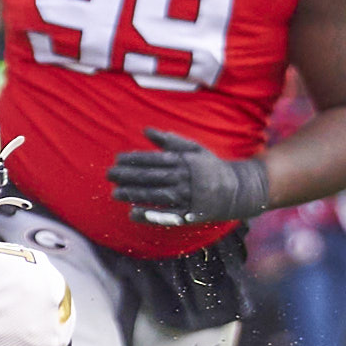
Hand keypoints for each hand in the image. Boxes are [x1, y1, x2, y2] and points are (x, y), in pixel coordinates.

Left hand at [108, 129, 271, 225]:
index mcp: (184, 161)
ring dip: (133, 194)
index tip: (117, 159)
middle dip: (128, 176)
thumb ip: (170, 140)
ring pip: (155, 195)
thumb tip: (146, 130)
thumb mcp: (194, 148)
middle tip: (109, 174)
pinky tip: (132, 213)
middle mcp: (184, 179)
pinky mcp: (188, 214)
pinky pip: (165, 215)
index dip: (134, 159)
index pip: (154, 159)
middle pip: (151, 177)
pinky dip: (148, 215)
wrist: (235, 190)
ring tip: (115, 193)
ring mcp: (186, 198)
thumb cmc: (210, 167)